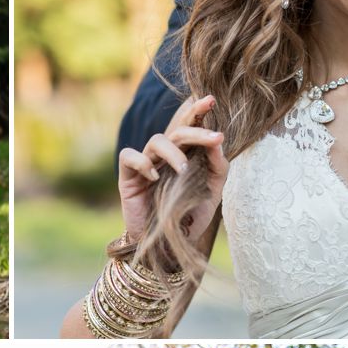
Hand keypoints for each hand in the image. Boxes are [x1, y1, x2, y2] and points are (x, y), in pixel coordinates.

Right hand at [116, 92, 226, 246]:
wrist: (167, 246)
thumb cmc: (188, 217)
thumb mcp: (212, 192)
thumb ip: (218, 167)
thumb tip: (219, 141)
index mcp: (184, 155)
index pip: (190, 126)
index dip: (198, 111)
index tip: (212, 100)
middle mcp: (165, 156)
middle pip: (177, 130)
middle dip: (196, 129)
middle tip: (215, 136)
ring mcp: (145, 164)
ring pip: (156, 140)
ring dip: (173, 152)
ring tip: (184, 171)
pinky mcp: (128, 177)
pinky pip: (129, 156)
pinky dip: (142, 163)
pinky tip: (153, 178)